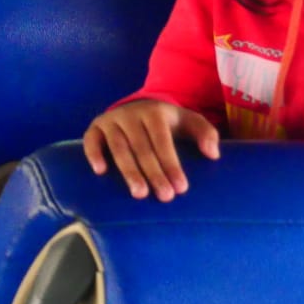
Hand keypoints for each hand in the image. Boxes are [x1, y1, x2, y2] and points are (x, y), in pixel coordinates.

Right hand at [82, 99, 220, 200]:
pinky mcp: (96, 126)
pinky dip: (93, 154)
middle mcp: (130, 114)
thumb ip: (206, 133)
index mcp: (154, 112)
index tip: (181, 188)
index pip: (162, 140)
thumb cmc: (168, 122)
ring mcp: (111, 120)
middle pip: (141, 147)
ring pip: (118, 147)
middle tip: (165, 196)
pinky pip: (91, 139)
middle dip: (153, 173)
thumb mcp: (190, 121)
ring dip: (128, 170)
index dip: (171, 164)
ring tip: (139, 194)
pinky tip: (100, 171)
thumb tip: (212, 154)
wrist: (138, 106)